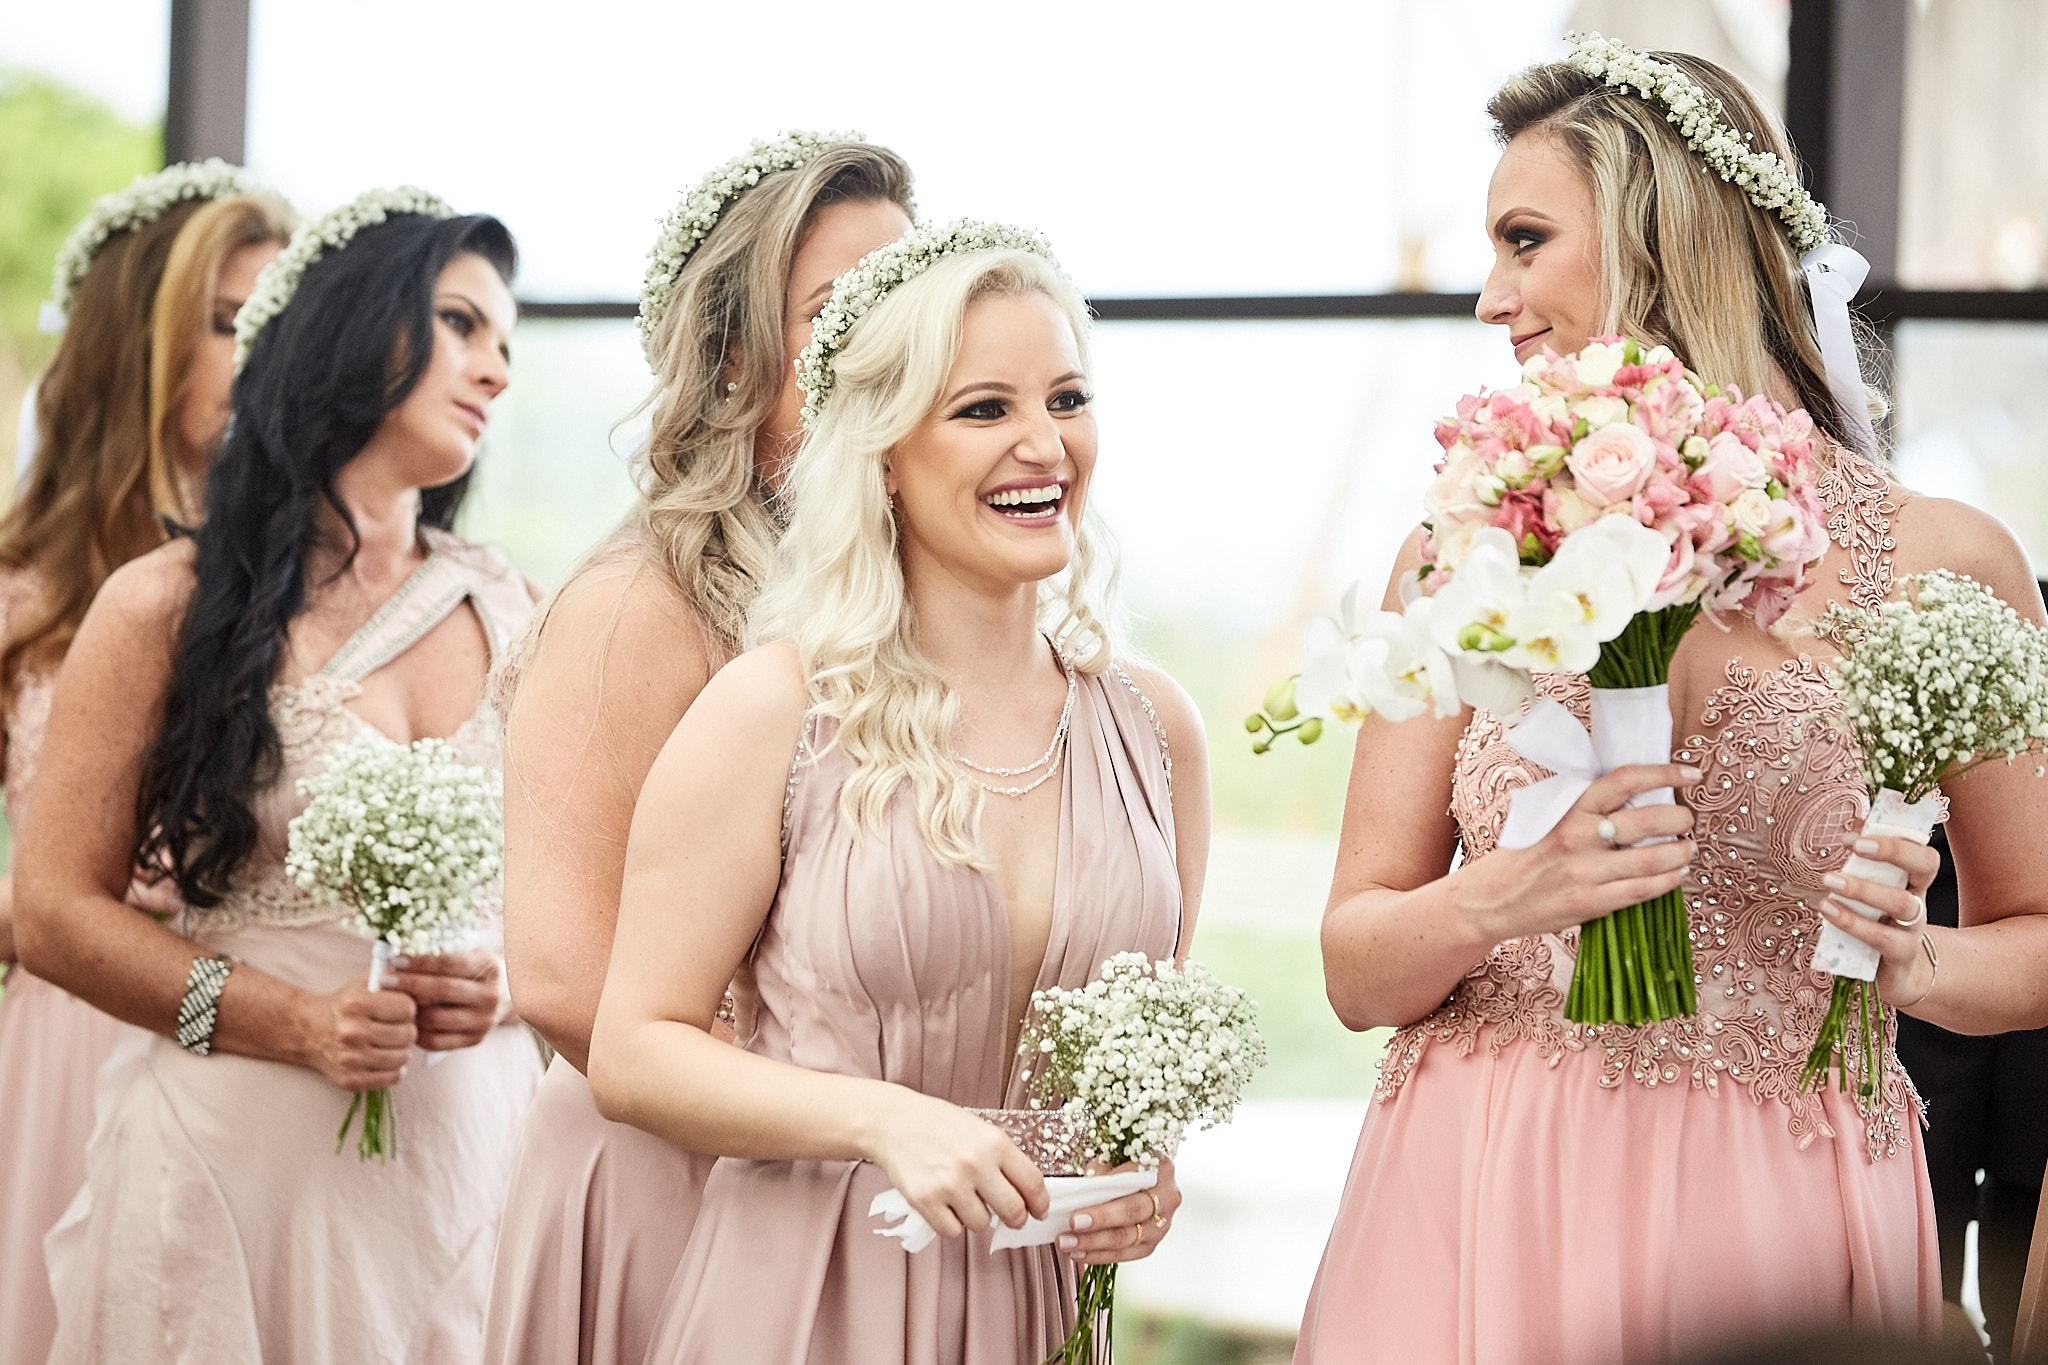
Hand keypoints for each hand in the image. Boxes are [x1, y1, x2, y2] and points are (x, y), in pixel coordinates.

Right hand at [300, 980, 415, 1090]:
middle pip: (408, 1034)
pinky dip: (393, 1068)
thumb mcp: (366, 982)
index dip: (407, 1007)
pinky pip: (393, 1077)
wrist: (309, 1031)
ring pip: (403, 1057)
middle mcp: (351, 1032)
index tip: (398, 1008)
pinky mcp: (350, 1080)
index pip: (408, 1008)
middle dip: (406, 1029)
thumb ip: (396, 979)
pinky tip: (382, 1056)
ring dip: (401, 1049)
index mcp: (356, 1003)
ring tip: (388, 1041)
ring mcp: (350, 1059)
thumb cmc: (346, 1004)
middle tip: (395, 1026)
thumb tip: (429, 991)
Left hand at [386, 949, 507, 1050]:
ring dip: (410, 1010)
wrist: (500, 996)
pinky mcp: (475, 1040)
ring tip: (394, 1001)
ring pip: (436, 1018)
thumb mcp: (465, 954)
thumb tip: (398, 952)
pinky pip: (436, 1041)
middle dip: (409, 984)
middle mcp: (490, 996)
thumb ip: (439, 953)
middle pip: (442, 989)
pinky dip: (417, 1031)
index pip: (450, 962)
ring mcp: (484, 1021)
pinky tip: (407, 1020)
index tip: (395, 960)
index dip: (419, 961)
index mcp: (489, 968)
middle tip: (385, 980)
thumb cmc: (470, 971)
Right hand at [867, 1089, 1049, 1240]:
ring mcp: (950, 1184)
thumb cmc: (938, 1124)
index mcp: (995, 1142)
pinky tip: (945, 1205)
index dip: (1040, 1203)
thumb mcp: (980, 1130)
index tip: (1038, 1211)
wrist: (893, 1121)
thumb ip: (1003, 1158)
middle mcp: (976, 1163)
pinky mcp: (926, 1200)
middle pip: (1013, 1211)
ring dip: (977, 1217)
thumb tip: (1026, 1193)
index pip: (1032, 1183)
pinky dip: (951, 1224)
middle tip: (1011, 1217)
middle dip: (1016, 1219)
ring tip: (964, 1199)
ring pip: (982, 1224)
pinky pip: (952, 1231)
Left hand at [1059, 1154, 1180, 1264]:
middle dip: (1098, 1223)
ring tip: (1067, 1243)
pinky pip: (1126, 1254)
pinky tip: (1079, 1253)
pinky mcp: (1152, 1243)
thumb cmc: (1126, 1163)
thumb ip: (1102, 1170)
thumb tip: (1081, 1191)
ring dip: (1094, 1244)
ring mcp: (1162, 1224)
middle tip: (1071, 1227)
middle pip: (1132, 1214)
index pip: (1131, 1185)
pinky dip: (1100, 1255)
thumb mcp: (1115, 1156)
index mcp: (1161, 1168)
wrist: (1146, 1178)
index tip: (1077, 1213)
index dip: (1106, 1200)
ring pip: (1128, 1239)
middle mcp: (1168, 1197)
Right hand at [1460, 763, 1701, 942]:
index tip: (1689, 773)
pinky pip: (1643, 890)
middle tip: (1686, 820)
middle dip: (1680, 818)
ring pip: (1653, 859)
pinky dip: (1669, 881)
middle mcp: (1579, 837)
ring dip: (1681, 852)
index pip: (1625, 781)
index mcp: (1569, 809)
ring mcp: (1586, 872)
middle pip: (1649, 820)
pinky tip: (1677, 874)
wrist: (1492, 898)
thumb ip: (1585, 808)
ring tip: (1688, 849)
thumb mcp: (1547, 818)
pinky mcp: (1591, 902)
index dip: (1664, 773)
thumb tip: (1635, 798)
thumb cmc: (1522, 855)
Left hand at [1815, 831, 1941, 1008]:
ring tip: (1830, 881)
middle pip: (1923, 869)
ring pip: (1901, 904)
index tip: (1855, 835)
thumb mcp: (1871, 894)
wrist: (1897, 975)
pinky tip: (1828, 910)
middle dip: (1892, 852)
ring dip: (1864, 889)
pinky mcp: (1899, 956)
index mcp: (1912, 883)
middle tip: (1853, 847)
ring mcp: (1912, 930)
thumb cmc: (1877, 924)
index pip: (1922, 853)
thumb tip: (1853, 823)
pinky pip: (1881, 937)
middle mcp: (1918, 901)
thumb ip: (1864, 863)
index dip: (1896, 839)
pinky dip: (1852, 922)